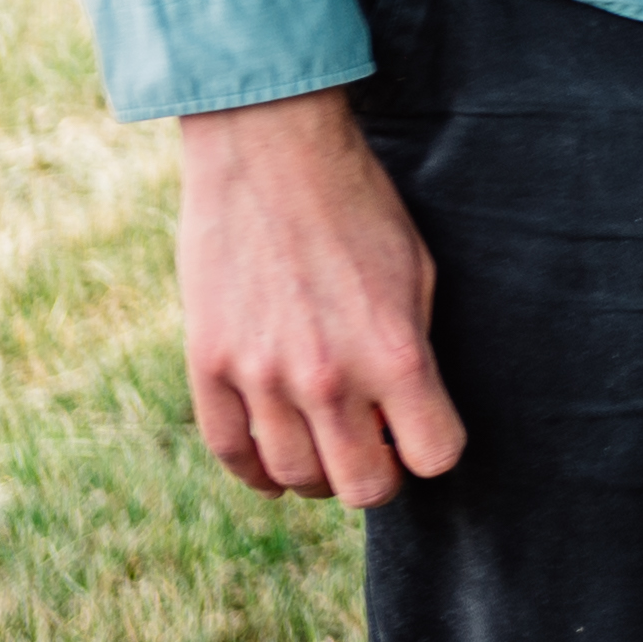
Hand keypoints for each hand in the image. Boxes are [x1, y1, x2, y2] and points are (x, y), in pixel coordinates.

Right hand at [174, 90, 463, 505]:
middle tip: (376, 451)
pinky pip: (232, 453)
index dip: (434, 449)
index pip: (434, 456)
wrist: (270, 155)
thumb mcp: (417, 275)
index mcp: (396, 353)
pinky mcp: (208, 367)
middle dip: (379, 477)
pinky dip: (258, 471)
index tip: (424, 434)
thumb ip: (413, 355)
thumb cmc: (360, 209)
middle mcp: (327, 378)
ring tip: (328, 448)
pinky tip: (275, 461)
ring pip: (294, 478)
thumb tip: (401, 423)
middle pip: (363, 486)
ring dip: (318, 475)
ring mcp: (261, 377)